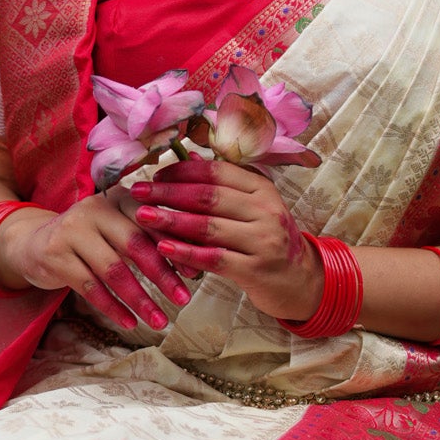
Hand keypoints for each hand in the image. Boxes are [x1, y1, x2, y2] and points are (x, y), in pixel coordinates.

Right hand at [0, 195, 191, 331]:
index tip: (193, 274)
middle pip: (135, 244)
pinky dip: (112, 307)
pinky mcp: (55, 254)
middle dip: (162, 276)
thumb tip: (193, 261)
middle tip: (183, 301)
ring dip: (139, 299)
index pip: (152, 221)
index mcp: (118, 198)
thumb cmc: (90, 239)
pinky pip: (89, 287)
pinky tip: (129, 323)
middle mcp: (95, 208)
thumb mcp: (118, 230)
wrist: (35, 242)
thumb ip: (149, 237)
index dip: (174, 247)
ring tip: (159, 322)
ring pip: (113, 269)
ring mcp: (72, 230)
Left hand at [128, 161, 323, 322]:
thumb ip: (224, 186)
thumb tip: (189, 158)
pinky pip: (214, 258)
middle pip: (208, 196)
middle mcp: (265, 211)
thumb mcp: (254, 207)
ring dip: (171, 220)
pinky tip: (163, 247)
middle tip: (138, 191)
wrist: (300, 281)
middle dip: (168, 193)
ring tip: (143, 216)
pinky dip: (186, 252)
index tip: (155, 175)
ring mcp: (262, 240)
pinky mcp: (255, 269)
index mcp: (262, 189)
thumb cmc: (267, 240)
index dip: (182, 171)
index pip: (217, 172)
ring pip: (208, 226)